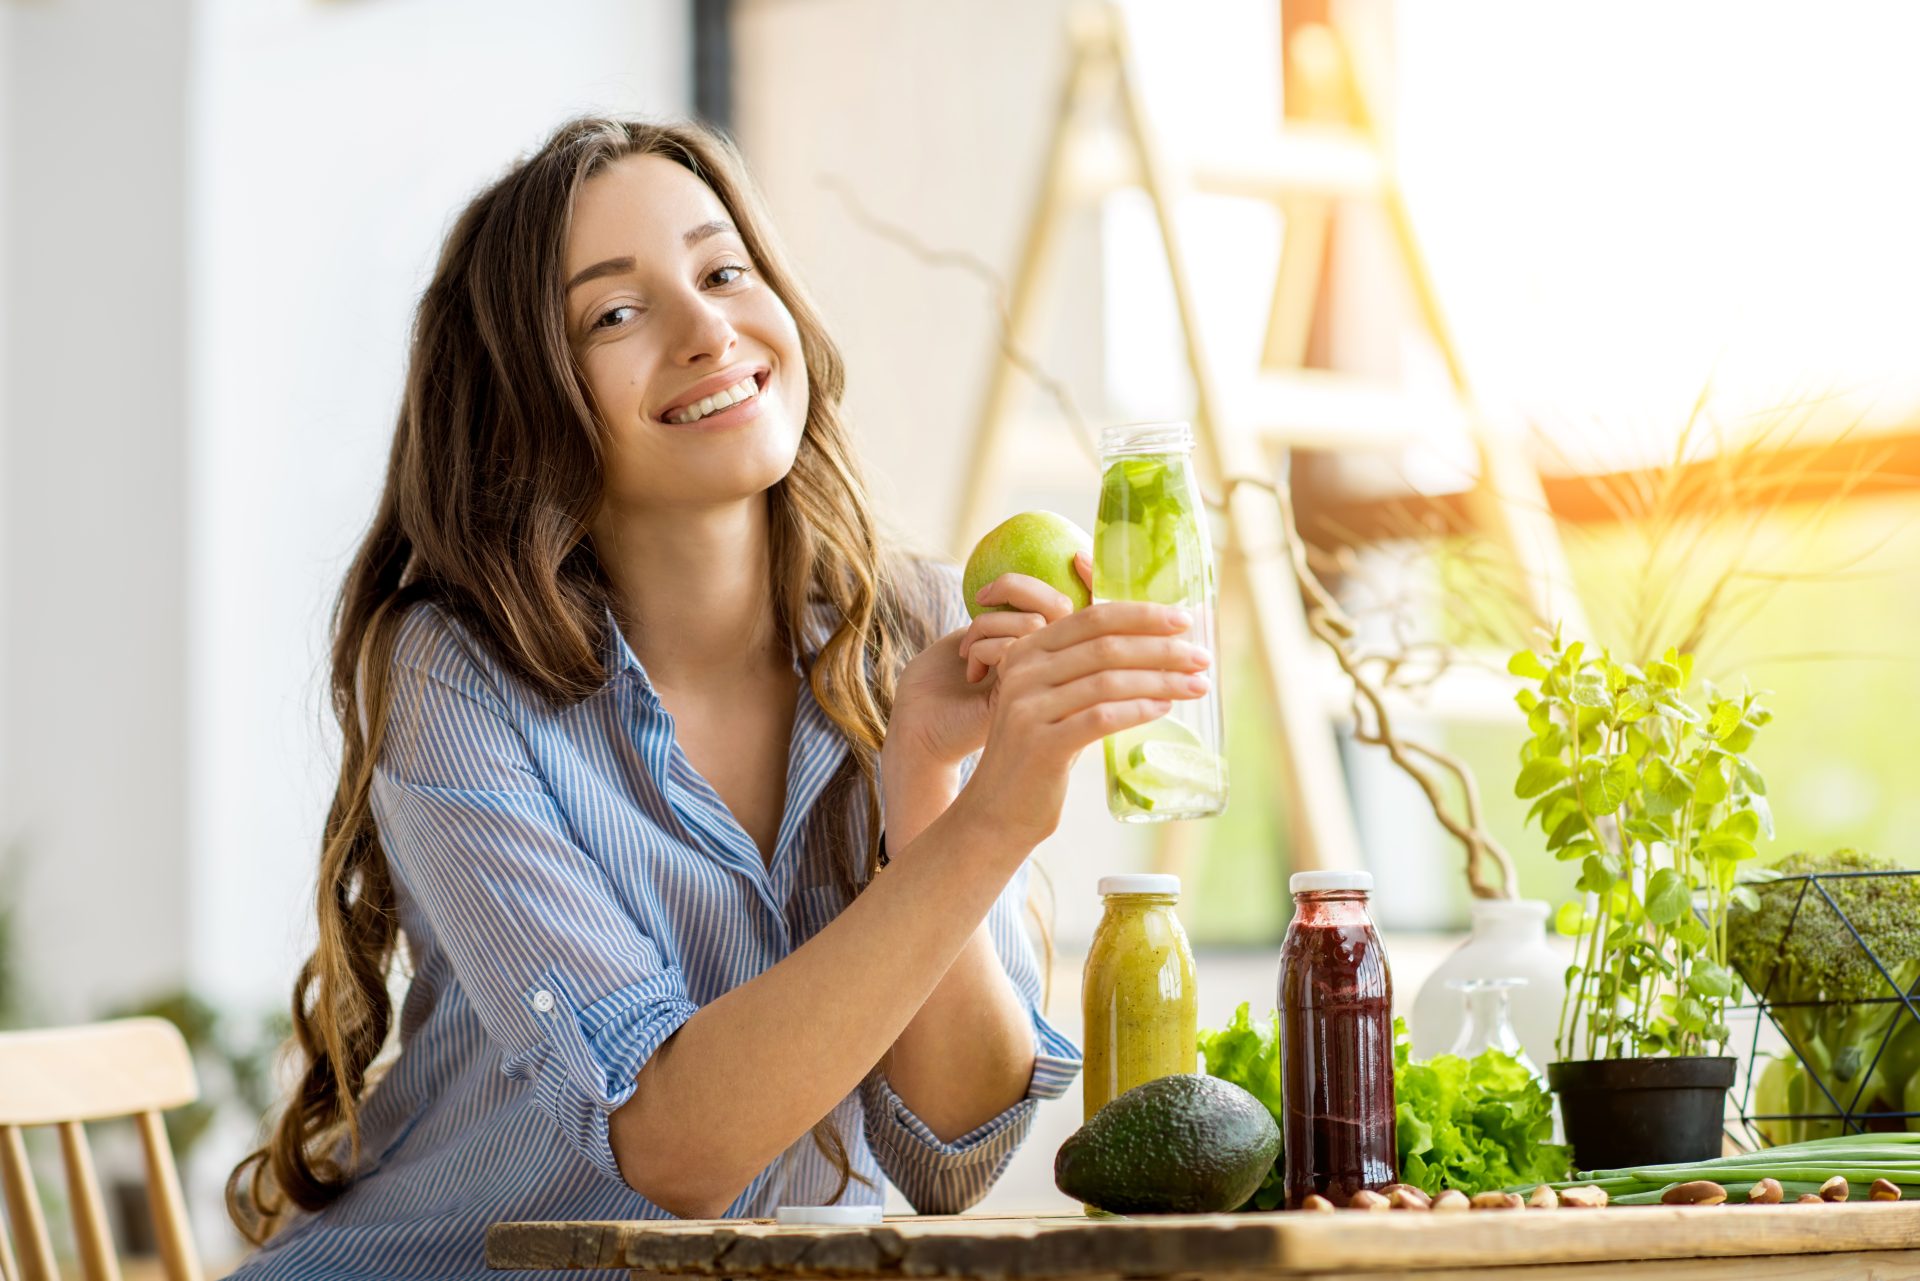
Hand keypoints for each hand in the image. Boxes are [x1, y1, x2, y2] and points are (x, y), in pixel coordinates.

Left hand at [885, 556, 1092, 769]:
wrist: (920, 729)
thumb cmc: (940, 681)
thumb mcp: (976, 637)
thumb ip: (1009, 615)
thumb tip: (1041, 579)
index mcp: (1046, 651)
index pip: (1087, 608)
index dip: (1093, 579)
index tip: (1080, 558)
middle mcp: (1053, 668)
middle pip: (1064, 607)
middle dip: (1017, 588)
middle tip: (983, 597)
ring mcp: (1042, 686)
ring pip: (1036, 623)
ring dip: (990, 623)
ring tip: (968, 651)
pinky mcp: (1024, 697)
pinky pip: (1016, 648)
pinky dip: (985, 646)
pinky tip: (972, 673)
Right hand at [956, 598, 1211, 850]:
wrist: (997, 810)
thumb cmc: (1038, 752)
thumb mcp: (1051, 701)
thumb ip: (1084, 670)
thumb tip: (1155, 647)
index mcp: (1027, 651)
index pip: (1091, 618)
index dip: (1141, 615)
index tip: (1184, 620)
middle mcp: (1023, 671)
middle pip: (1105, 646)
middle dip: (1162, 648)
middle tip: (1202, 657)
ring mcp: (1028, 707)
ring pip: (1108, 680)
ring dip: (1161, 680)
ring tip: (1196, 685)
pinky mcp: (1041, 744)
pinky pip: (1101, 717)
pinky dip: (1138, 709)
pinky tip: (1164, 708)